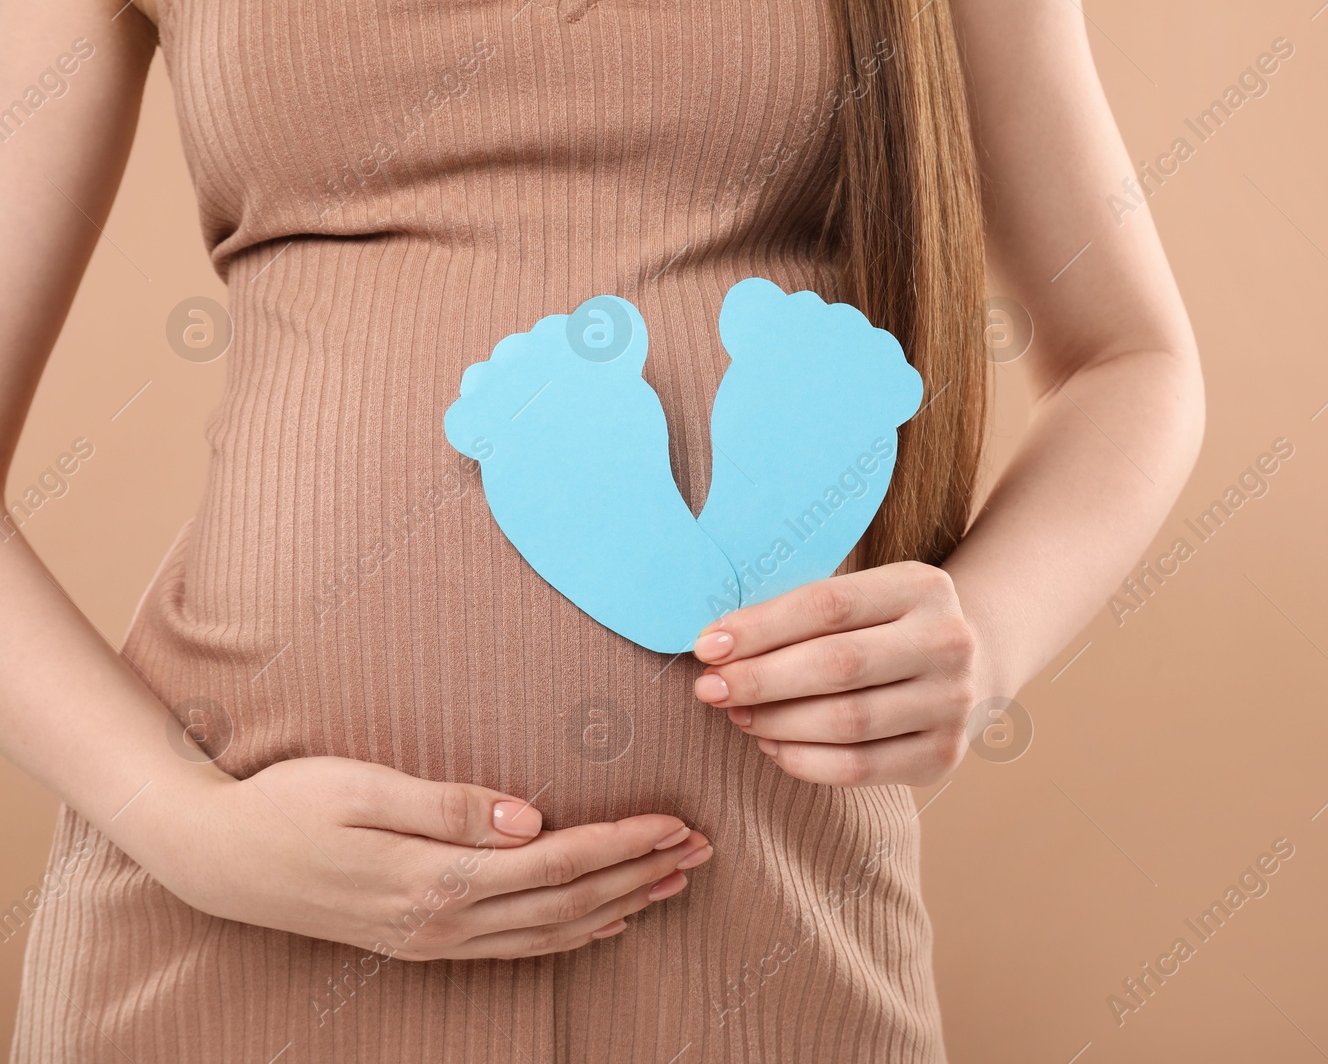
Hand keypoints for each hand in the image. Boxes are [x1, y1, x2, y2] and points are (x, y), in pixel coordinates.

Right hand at [132, 757, 711, 960]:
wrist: (218, 859)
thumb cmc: (287, 805)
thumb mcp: (361, 788)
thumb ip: (447, 805)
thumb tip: (528, 818)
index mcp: (436, 878)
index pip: (557, 863)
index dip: (622, 844)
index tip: (675, 823)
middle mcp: (444, 920)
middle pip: (568, 901)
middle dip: (641, 874)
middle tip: (702, 848)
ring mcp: (435, 939)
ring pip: (551, 931)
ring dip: (619, 904)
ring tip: (673, 882)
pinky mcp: (423, 941)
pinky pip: (517, 946)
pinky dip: (572, 934)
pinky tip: (604, 921)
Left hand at [691, 561, 979, 786]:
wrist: (969, 665)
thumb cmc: (886, 627)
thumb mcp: (863, 597)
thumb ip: (802, 614)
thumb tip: (718, 648)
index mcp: (921, 587)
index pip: (829, 605)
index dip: (761, 627)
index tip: (708, 645)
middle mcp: (947, 642)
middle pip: (837, 665)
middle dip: (760, 679)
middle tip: (710, 688)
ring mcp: (952, 703)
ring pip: (845, 722)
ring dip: (776, 722)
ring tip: (738, 715)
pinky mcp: (942, 755)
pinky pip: (859, 768)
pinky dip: (803, 761)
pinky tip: (772, 745)